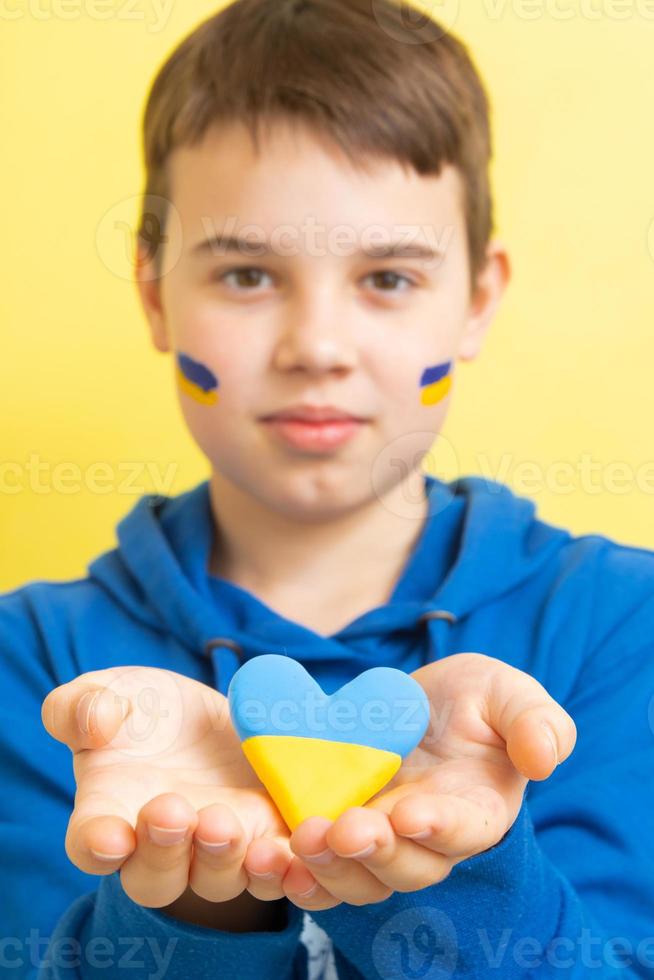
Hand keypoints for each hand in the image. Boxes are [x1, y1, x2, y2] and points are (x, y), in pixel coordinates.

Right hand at [41, 667, 339, 911]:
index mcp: (110, 813)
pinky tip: (300, 856)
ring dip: (226, 860)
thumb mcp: (109, 691)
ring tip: (231, 825)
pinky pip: (280, 872)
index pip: (92, 843)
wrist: (212, 712)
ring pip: (219, 878)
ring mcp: (219, 850)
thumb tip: (96, 724)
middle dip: (165, 851)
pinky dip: (290, 873)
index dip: (98, 845)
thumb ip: (82, 706)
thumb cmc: (144, 709)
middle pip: (155, 877)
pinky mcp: (270, 839)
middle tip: (178, 812)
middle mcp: (162, 847)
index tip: (110, 836)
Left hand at [281, 652, 576, 909]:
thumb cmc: (473, 700)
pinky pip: (316, 866)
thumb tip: (546, 758)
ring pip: (357, 877)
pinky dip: (295, 870)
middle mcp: (426, 840)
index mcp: (475, 810)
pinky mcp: (333, 831)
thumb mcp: (506, 692)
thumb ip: (535, 722)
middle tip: (345, 829)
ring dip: (330, 867)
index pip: (464, 831)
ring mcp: (377, 840)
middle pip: (406, 867)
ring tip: (303, 839)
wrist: (415, 702)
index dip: (441, 828)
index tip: (413, 813)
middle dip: (376, 853)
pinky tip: (271, 855)